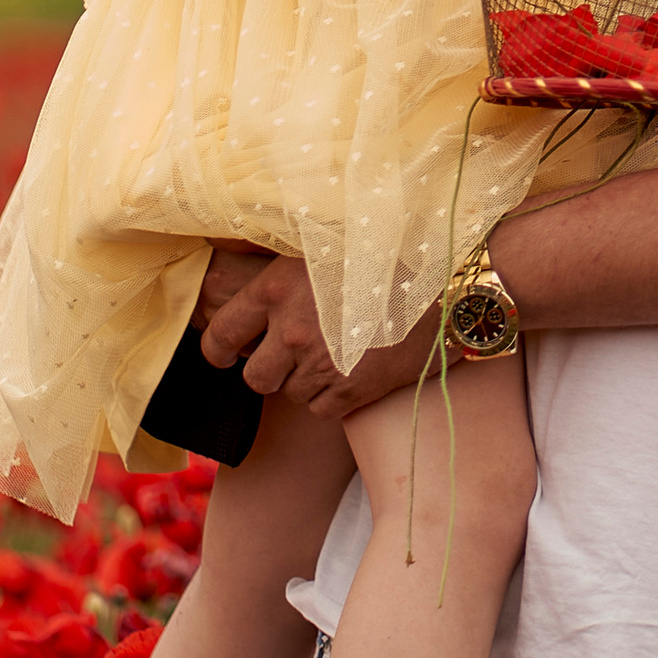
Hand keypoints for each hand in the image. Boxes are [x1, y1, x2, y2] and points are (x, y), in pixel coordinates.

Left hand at [200, 251, 440, 416]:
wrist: (442, 285)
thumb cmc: (381, 256)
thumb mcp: (320, 247)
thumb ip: (279, 268)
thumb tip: (235, 271)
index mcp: (276, 289)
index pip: (222, 333)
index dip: (215, 350)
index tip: (222, 355)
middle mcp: (292, 330)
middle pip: (254, 377)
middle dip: (268, 371)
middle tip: (291, 356)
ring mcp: (321, 364)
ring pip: (290, 394)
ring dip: (307, 380)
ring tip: (338, 351)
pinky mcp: (350, 391)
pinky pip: (319, 410)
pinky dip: (332, 397)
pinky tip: (353, 369)